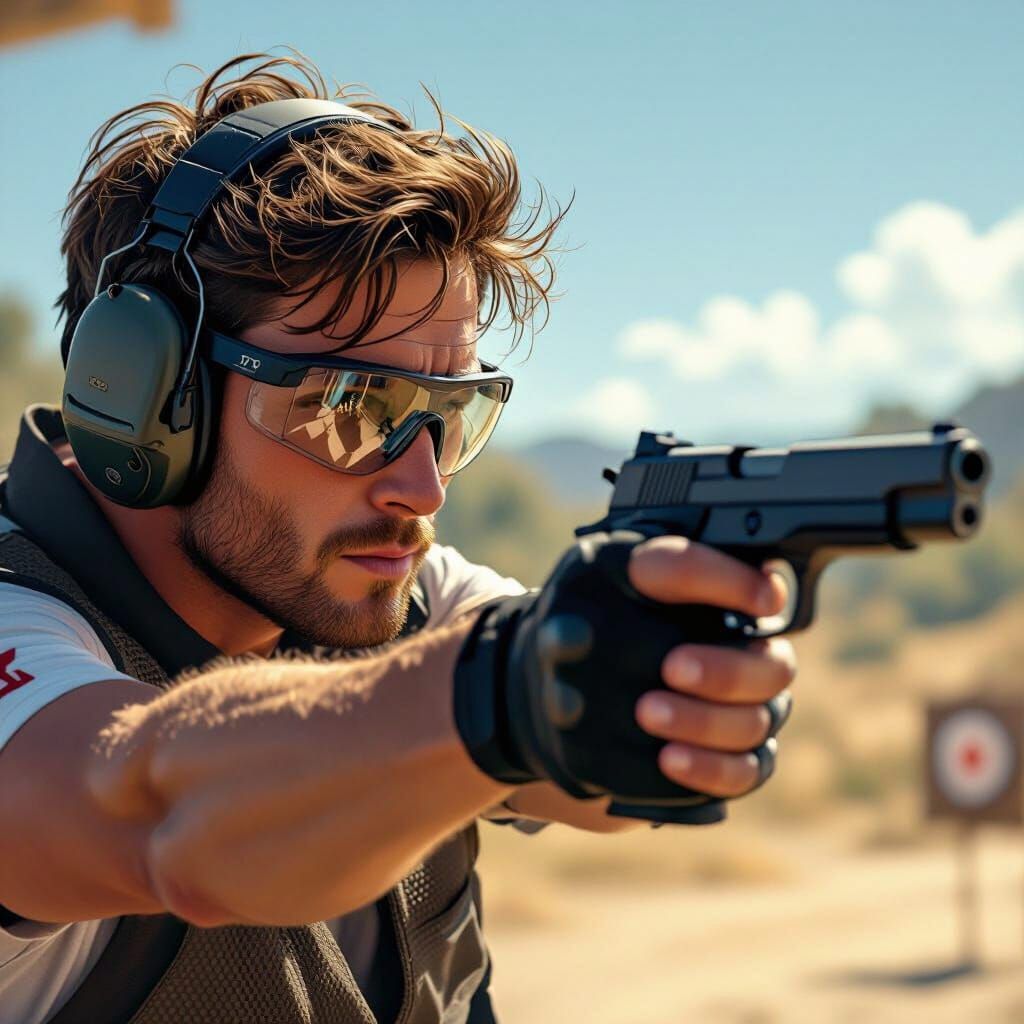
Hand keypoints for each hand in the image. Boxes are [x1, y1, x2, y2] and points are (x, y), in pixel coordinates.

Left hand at [452, 530, 796, 817]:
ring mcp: (744, 710)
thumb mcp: (601, 571)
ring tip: (646, 712)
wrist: (556, 680)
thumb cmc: (588, 615)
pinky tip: (669, 757)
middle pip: (773, 667)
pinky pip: (743, 772)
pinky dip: (710, 767)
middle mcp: (749, 656)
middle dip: (727, 670)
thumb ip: (649, 565)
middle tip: (672, 666)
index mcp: (727, 600)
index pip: (759, 590)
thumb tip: (675, 577)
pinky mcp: (727, 759)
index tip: (756, 599)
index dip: (753, 594)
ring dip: (705, 720)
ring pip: (756, 723)